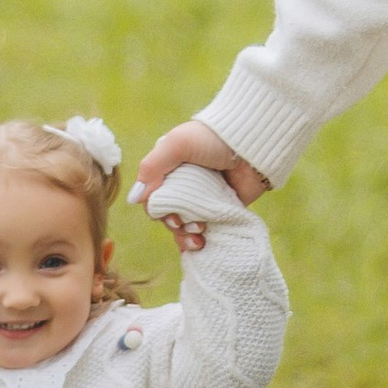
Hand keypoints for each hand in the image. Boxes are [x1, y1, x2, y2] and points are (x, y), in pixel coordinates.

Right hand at [131, 121, 271, 254]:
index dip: (158, 211)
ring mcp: (204, 199)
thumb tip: (133, 200)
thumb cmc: (213, 139)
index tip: (172, 215)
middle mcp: (185, 186)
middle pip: (168, 215)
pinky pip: (209, 230)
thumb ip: (151, 168)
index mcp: (169, 169)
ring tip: (200, 237)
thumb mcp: (177, 144)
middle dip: (175, 225)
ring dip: (187, 236)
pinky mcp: (223, 210)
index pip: (153, 198)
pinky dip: (202, 241)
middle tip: (192, 225)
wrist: (253, 145)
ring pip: (186, 226)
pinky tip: (202, 248)